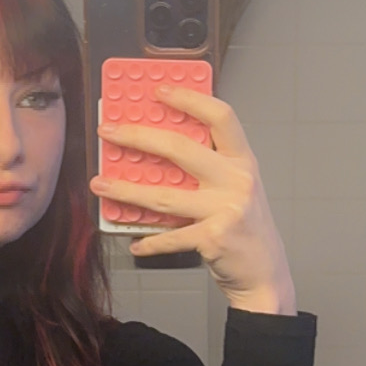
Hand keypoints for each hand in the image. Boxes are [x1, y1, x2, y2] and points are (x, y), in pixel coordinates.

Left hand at [91, 84, 296, 313]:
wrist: (265, 274)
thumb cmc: (245, 229)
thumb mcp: (236, 188)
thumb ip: (209, 168)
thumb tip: (156, 149)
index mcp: (242, 161)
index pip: (220, 116)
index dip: (189, 99)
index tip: (158, 90)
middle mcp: (237, 180)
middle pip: (181, 148)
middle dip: (138, 136)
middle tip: (109, 132)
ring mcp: (226, 209)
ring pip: (164, 195)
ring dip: (127, 190)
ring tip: (100, 184)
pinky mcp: (214, 238)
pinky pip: (170, 237)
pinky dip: (149, 242)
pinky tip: (134, 243)